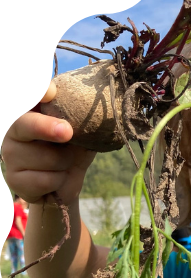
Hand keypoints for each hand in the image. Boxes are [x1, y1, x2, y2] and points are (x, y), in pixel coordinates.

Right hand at [2, 82, 95, 205]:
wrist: (66, 184)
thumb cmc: (72, 152)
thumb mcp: (80, 134)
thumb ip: (80, 120)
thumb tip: (94, 109)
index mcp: (29, 113)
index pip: (31, 100)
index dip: (39, 93)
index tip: (51, 93)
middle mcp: (13, 130)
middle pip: (25, 125)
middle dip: (46, 127)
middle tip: (67, 132)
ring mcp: (10, 155)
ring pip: (47, 158)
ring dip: (65, 163)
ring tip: (62, 165)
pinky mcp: (14, 180)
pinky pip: (46, 180)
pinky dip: (59, 181)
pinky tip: (55, 180)